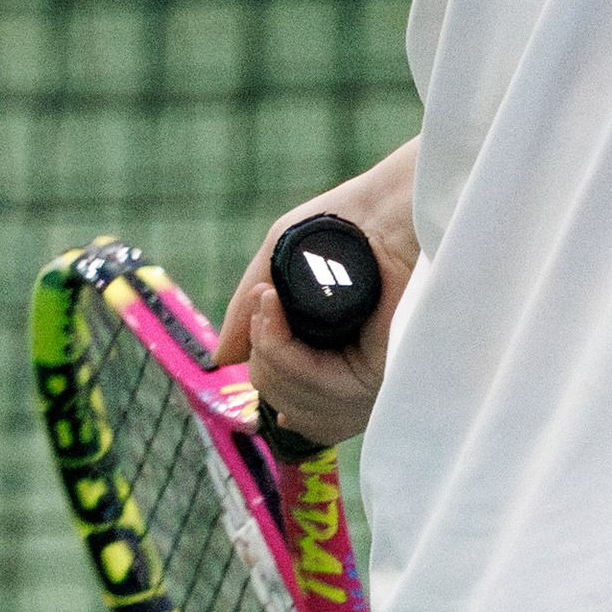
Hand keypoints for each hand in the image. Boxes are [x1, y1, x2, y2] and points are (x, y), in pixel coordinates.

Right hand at [211, 139, 419, 453]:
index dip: (272, 384)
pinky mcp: (381, 372)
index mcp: (336, 357)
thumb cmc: (343, 222)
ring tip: (267, 302)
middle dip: (262, 361)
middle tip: (262, 304)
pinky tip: (275, 313)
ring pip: (298, 408)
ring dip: (269, 356)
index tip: (259, 336)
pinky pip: (320, 389)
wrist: (388, 202)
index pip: (296, 408)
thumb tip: (222, 359)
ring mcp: (367, 377)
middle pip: (286, 409)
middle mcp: (353, 374)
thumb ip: (250, 312)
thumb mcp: (279, 261)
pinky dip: (284, 355)